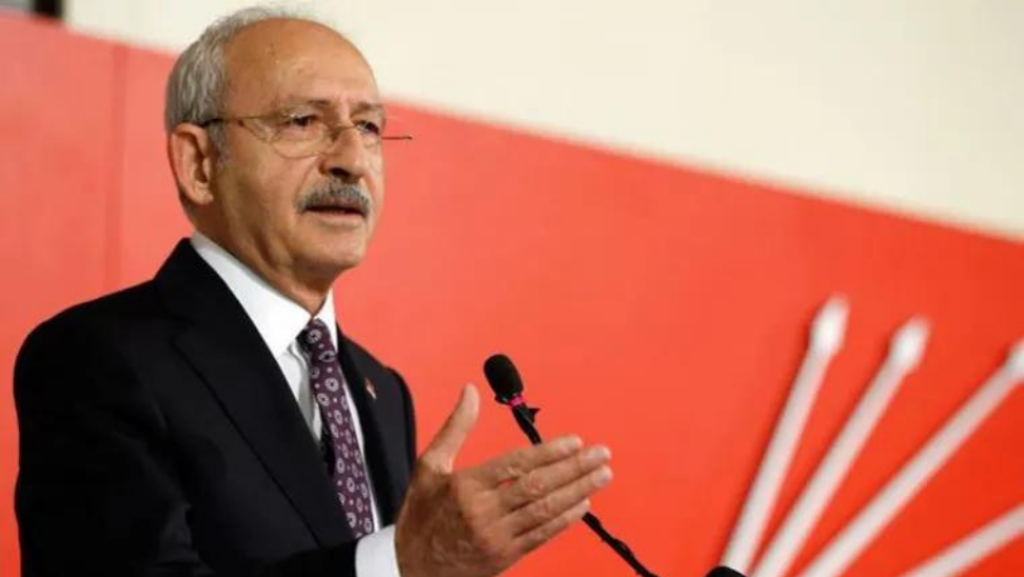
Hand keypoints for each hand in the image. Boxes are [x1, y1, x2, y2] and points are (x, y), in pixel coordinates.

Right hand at [395, 385, 611, 576]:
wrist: (410, 569)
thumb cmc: (420, 514)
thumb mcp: (429, 467)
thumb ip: (455, 427)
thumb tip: (470, 390)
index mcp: (465, 486)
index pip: (516, 464)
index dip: (549, 452)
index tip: (576, 441)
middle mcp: (483, 512)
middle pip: (538, 486)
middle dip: (574, 469)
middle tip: (602, 454)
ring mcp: (496, 537)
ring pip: (545, 510)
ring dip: (578, 491)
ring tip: (602, 475)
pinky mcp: (505, 557)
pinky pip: (542, 535)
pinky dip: (565, 519)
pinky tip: (583, 503)